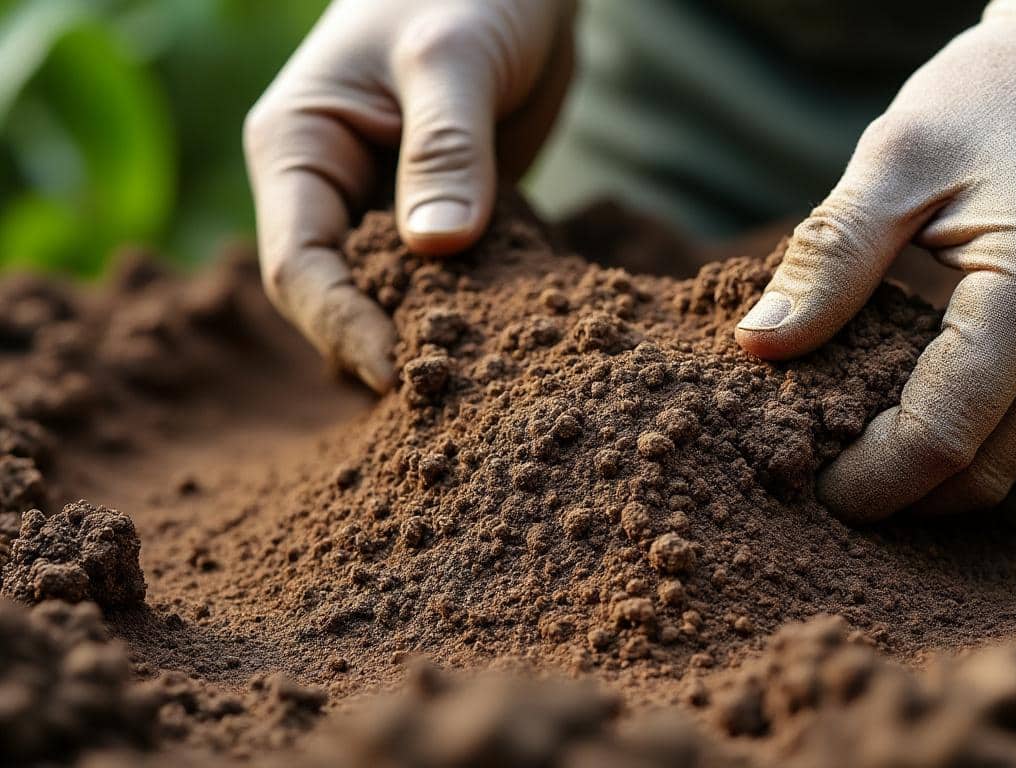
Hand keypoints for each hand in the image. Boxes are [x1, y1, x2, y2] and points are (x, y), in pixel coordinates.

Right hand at [244, 0, 573, 390]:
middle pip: (342, 297)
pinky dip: (475, 312)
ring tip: (485, 386)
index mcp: (298, 148)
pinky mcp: (445, 215)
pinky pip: (451, 280)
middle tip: (451, 399)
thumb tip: (439, 247)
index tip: (400, 372)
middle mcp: (332, 187)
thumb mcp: (452, 57)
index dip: (343, 326)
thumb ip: (446, 148)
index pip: (298, 266)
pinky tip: (515, 345)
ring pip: (398, 297)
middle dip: (388, 345)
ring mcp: (388, 205)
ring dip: (435, 338)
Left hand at [735, 0, 1015, 519]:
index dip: (870, 481)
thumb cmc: (996, 98)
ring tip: (876, 450)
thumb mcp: (897, 160)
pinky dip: (998, 445)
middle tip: (831, 479)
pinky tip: (942, 416)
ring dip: (951, 477)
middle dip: (904, 494)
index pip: (943, 438)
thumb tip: (758, 345)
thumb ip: (829, 259)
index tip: (812, 486)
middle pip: (988, 475)